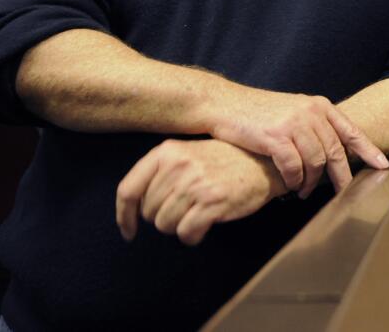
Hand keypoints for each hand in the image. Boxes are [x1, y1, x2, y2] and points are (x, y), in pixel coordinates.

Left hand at [116, 139, 280, 245]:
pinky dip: (193, 236)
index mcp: (167, 152)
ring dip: (180, 226)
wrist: (264, 161)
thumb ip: (160, 173)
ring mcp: (195, 184)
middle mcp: (178, 165)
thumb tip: (133, 207)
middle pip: (148, 212)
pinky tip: (205, 225)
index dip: (124, 216)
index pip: (128, 189)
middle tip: (186, 207)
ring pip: (165, 225)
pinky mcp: (212, 202)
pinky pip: (186, 233)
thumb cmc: (225, 160)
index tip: (128, 230)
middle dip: (163, 217)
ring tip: (198, 212)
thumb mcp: (188, 153)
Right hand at [211, 89, 388, 199]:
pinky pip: (294, 167)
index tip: (383, 166)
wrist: (223, 104)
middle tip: (341, 192)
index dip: (369, 150)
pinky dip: (294, 180)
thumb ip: (313, 125)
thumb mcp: (292, 110)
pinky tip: (291, 185)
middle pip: (336, 152)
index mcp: (318, 105)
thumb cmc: (256, 111)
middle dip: (341, 176)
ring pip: (316, 163)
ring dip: (312, 182)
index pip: (352, 131)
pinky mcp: (275, 137)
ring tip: (304, 190)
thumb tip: (330, 151)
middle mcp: (310, 112)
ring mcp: (293, 124)